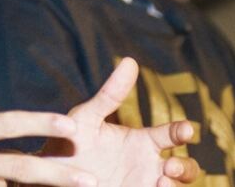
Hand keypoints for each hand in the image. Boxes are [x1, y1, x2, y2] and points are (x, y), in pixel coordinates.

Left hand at [44, 58, 200, 185]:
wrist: (49, 172)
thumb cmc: (68, 140)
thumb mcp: (87, 116)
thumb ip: (109, 94)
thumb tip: (130, 60)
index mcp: (141, 141)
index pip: (171, 135)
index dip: (181, 131)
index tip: (185, 129)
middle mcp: (147, 164)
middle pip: (184, 168)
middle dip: (185, 167)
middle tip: (170, 166)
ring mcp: (142, 182)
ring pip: (173, 186)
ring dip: (174, 185)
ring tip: (161, 182)